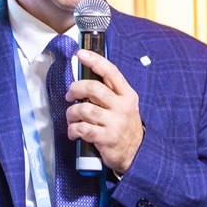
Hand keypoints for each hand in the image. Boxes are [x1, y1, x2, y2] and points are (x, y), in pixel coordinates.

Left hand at [65, 50, 144, 174]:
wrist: (136, 152)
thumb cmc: (125, 126)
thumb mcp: (125, 105)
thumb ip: (110, 92)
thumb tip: (86, 77)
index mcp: (127, 95)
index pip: (111, 72)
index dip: (95, 61)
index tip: (80, 54)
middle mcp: (122, 107)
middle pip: (94, 88)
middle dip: (76, 88)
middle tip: (70, 95)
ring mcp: (115, 123)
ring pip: (85, 109)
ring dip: (72, 112)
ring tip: (71, 116)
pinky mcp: (106, 138)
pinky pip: (83, 129)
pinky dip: (73, 129)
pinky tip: (73, 132)